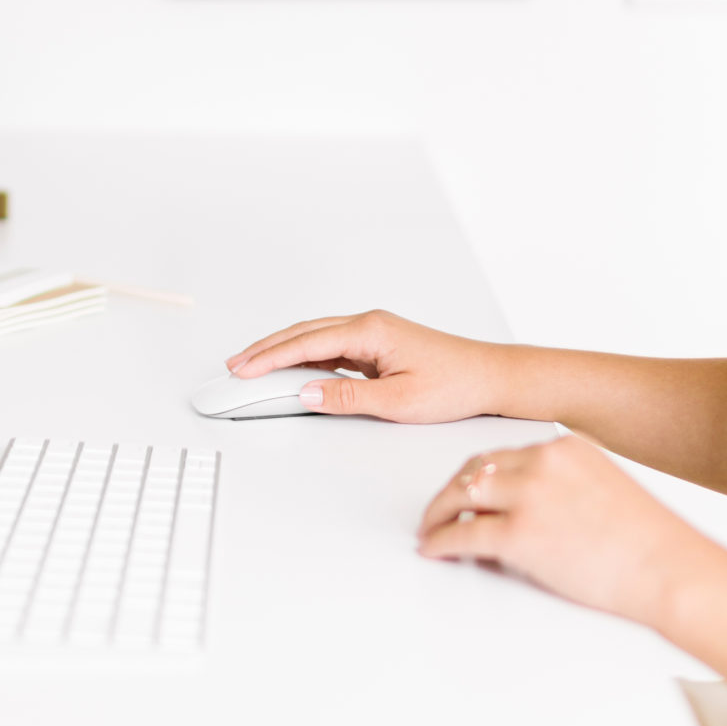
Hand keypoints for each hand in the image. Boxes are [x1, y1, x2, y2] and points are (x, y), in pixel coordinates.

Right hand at [225, 311, 505, 420]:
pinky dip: (305, 356)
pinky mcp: (377, 344)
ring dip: (283, 350)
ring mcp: (372, 332)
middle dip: (265, 349)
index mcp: (370, 330)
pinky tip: (292, 369)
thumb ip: (347, 397)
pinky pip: (331, 347)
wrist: (490, 376)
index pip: (306, 342)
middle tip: (235, 366)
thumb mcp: (398, 401)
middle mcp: (368, 324)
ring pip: (315, 337)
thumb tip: (305, 393)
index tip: (242, 369)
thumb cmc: (455, 384)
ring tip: (253, 366)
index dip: (269, 357)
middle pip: (304, 333)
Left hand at [418, 433, 700, 624]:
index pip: (504, 455)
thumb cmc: (652, 544)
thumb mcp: (606, 490)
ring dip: (439, 513)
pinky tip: (434, 548)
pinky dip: (441, 542)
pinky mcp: (518, 534)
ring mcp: (528, 496)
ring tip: (431, 529)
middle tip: (438, 510)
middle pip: (475, 470)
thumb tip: (524, 509)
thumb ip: (564, 488)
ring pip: (461, 496)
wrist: (672, 571)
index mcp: (566, 448)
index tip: (467, 490)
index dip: (479, 476)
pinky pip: (463, 535)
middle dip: (452, 491)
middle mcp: (543, 463)